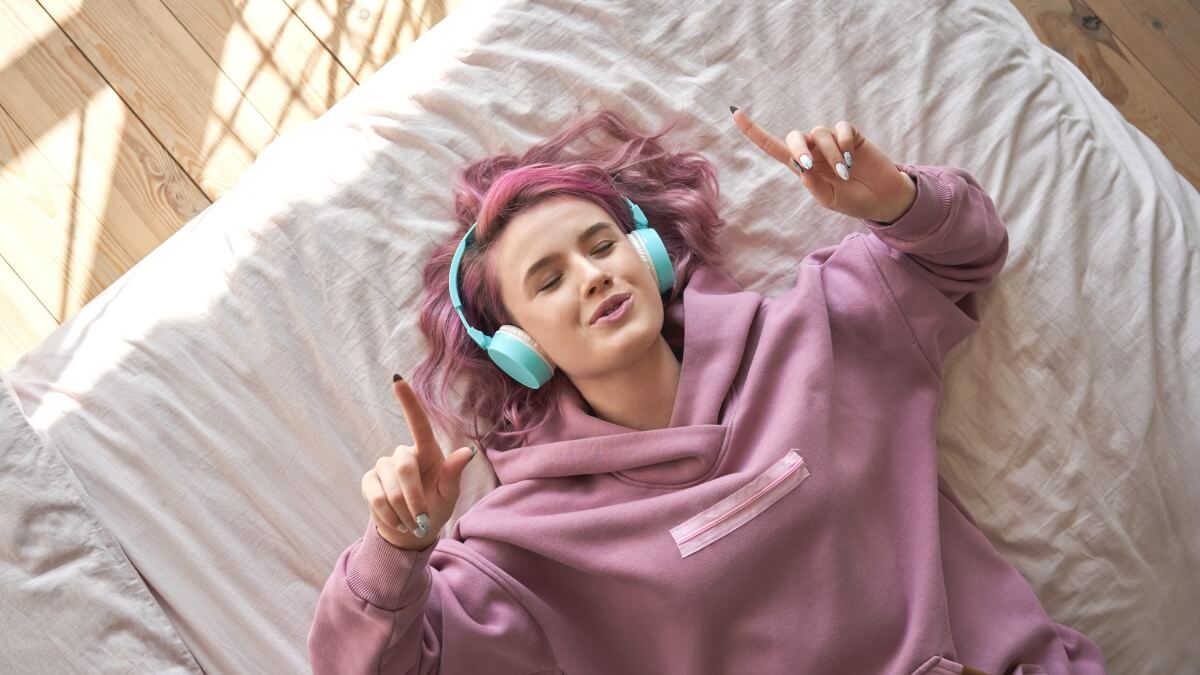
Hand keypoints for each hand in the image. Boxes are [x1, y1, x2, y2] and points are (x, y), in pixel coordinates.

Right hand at [361, 376, 475, 550]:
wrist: (412, 530)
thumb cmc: (435, 507)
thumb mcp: (449, 494)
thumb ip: (454, 474)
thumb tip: (469, 452)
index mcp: (427, 452)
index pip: (418, 423)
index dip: (408, 401)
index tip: (397, 379)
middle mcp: (403, 454)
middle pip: (404, 467)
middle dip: (414, 497)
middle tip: (421, 520)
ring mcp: (383, 466)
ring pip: (391, 487)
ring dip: (404, 511)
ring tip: (412, 523)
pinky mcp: (369, 481)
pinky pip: (377, 498)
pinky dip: (390, 516)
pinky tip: (397, 521)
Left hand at [732, 108, 915, 223]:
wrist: (881, 198)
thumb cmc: (851, 200)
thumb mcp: (828, 199)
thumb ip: (813, 185)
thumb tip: (802, 167)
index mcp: (801, 167)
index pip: (773, 147)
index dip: (754, 131)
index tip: (735, 113)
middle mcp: (813, 151)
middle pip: (794, 136)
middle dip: (798, 148)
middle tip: (809, 165)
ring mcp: (831, 142)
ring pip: (819, 134)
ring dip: (830, 153)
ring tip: (844, 172)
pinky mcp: (850, 135)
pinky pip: (840, 128)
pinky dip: (843, 143)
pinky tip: (851, 157)